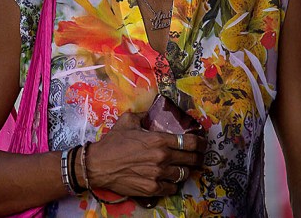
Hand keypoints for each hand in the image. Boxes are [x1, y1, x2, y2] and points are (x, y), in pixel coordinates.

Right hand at [84, 112, 206, 196]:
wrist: (98, 165)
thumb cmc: (112, 143)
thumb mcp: (128, 121)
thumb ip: (143, 116)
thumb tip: (150, 113)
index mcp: (158, 140)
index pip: (190, 142)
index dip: (200, 142)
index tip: (203, 143)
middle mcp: (162, 157)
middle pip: (191, 159)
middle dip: (197, 157)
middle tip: (197, 156)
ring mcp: (158, 175)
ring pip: (182, 174)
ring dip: (184, 171)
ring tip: (182, 168)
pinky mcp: (152, 188)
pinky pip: (172, 188)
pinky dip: (172, 184)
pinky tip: (169, 180)